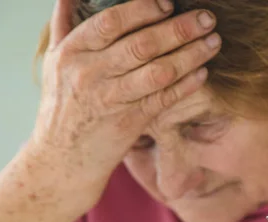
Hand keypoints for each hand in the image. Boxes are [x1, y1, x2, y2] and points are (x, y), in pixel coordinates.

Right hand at [28, 0, 220, 202]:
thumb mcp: (54, 63)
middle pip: (142, 44)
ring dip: (191, 55)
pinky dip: (186, 85)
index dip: (143, 9)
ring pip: (158, 72)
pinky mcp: (129, 123)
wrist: (62, 159)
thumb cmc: (62, 105)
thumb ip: (64, 25)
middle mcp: (90, 73)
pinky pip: (163, 99)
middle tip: (207, 18)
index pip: (112, 21)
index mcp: (72, 52)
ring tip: (214, 42)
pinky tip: (203, 73)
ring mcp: (111, 100)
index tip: (168, 2)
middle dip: (180, 29)